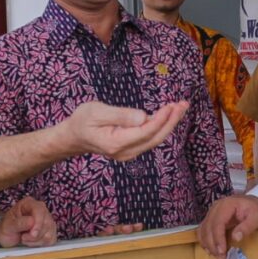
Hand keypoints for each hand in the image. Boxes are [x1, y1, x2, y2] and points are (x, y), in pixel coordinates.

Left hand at [0, 197, 57, 247]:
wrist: (6, 237)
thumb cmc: (6, 229)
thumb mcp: (7, 226)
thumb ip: (18, 223)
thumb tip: (32, 221)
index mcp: (29, 204)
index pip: (40, 210)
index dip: (38, 223)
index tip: (32, 234)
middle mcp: (41, 210)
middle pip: (47, 223)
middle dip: (35, 235)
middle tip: (22, 238)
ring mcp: (47, 221)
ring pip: (49, 233)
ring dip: (36, 241)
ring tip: (25, 239)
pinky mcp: (50, 232)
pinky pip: (51, 240)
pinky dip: (41, 244)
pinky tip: (32, 242)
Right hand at [64, 98, 187, 160]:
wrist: (73, 137)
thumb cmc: (82, 121)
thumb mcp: (96, 112)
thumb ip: (120, 115)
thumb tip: (143, 117)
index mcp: (116, 143)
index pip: (146, 131)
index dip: (161, 119)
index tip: (171, 105)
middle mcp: (126, 152)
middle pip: (156, 138)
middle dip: (172, 121)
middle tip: (184, 105)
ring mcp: (129, 153)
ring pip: (156, 139)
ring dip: (170, 123)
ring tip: (180, 107)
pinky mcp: (132, 150)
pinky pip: (151, 139)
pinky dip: (161, 126)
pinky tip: (169, 115)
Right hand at [199, 194, 257, 257]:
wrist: (253, 204)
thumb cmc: (256, 210)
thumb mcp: (257, 218)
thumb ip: (246, 227)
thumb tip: (236, 238)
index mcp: (227, 205)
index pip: (217, 222)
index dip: (218, 238)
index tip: (222, 251)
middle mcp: (215, 208)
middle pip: (208, 227)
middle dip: (212, 244)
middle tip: (221, 258)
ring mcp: (211, 213)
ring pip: (203, 230)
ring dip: (208, 244)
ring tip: (217, 256)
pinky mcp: (210, 219)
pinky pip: (202, 231)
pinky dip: (205, 241)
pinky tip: (211, 250)